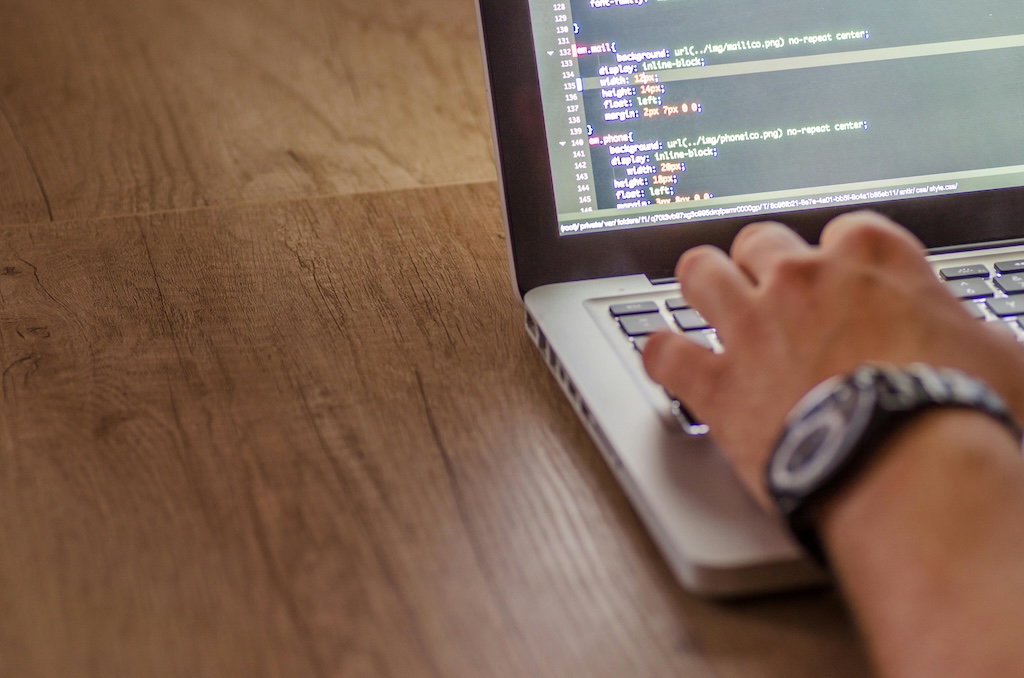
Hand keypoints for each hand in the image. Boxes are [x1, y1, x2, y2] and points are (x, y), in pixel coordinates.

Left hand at [642, 211, 1023, 508]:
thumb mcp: (994, 353)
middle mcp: (801, 280)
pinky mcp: (717, 384)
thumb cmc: (960, 412)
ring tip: (703, 300)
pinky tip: (663, 358)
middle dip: (760, 264)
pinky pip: (664, 353)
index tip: (839, 280)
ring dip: (701, 286)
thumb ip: (961, 328)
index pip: (842, 231)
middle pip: (758, 242)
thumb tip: (969, 337)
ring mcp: (751, 327)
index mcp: (869, 259)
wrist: (910, 470)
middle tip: (767, 292)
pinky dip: (661, 355)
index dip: (837, 259)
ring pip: (699, 274)